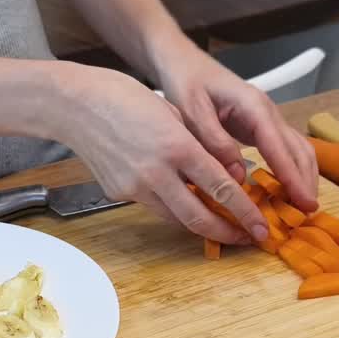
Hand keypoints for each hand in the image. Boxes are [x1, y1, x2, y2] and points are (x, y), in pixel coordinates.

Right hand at [52, 64, 269, 244]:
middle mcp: (157, 172)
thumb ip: (198, 145)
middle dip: (229, 233)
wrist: (76, 105)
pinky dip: (174, 208)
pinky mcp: (120, 193)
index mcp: (177, 146)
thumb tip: (223, 171)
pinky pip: (155, 206)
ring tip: (223, 226)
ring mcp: (136, 186)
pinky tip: (185, 202)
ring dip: (203, 224)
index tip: (261, 228)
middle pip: (200, 217)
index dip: (246, 213)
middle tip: (249, 240)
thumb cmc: (124, 97)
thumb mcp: (173, 113)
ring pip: (177, 218)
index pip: (222, 189)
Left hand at [152, 42, 318, 212]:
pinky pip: (285, 149)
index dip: (292, 176)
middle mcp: (268, 112)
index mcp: (253, 106)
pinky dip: (292, 170)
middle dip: (305, 180)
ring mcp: (268, 118)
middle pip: (298, 149)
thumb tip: (237, 176)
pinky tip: (289, 190)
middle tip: (307, 212)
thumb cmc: (187, 84)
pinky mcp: (262, 126)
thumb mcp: (193, 112)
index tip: (303, 201)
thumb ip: (214, 142)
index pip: (279, 146)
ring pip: (298, 149)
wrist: (185, 64)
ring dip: (304, 176)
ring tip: (302, 206)